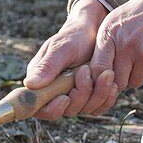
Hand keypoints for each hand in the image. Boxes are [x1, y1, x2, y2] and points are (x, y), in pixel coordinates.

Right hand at [24, 0, 117, 119]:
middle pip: (67, 110)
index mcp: (41, 82)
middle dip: (81, 94)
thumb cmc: (75, 36)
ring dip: (98, 94)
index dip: (52, 109)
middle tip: (87, 71)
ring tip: (106, 72)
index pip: (40, 108)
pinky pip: (98, 107)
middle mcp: (56, 92)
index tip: (65, 98)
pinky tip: (112, 83)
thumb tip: (30, 84)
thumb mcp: (61, 48)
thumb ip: (47, 66)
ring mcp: (74, 95)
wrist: (95, 31)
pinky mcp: (90, 96)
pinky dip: (107, 97)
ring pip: (85, 109)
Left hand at [88, 0, 142, 111]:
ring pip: (135, 82)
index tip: (108, 76)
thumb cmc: (140, 13)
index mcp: (109, 35)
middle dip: (122, 78)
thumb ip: (104, 45)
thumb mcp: (115, 21)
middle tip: (128, 67)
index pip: (98, 70)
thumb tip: (96, 74)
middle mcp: (125, 45)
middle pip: (118, 81)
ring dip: (139, 74)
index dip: (102, 80)